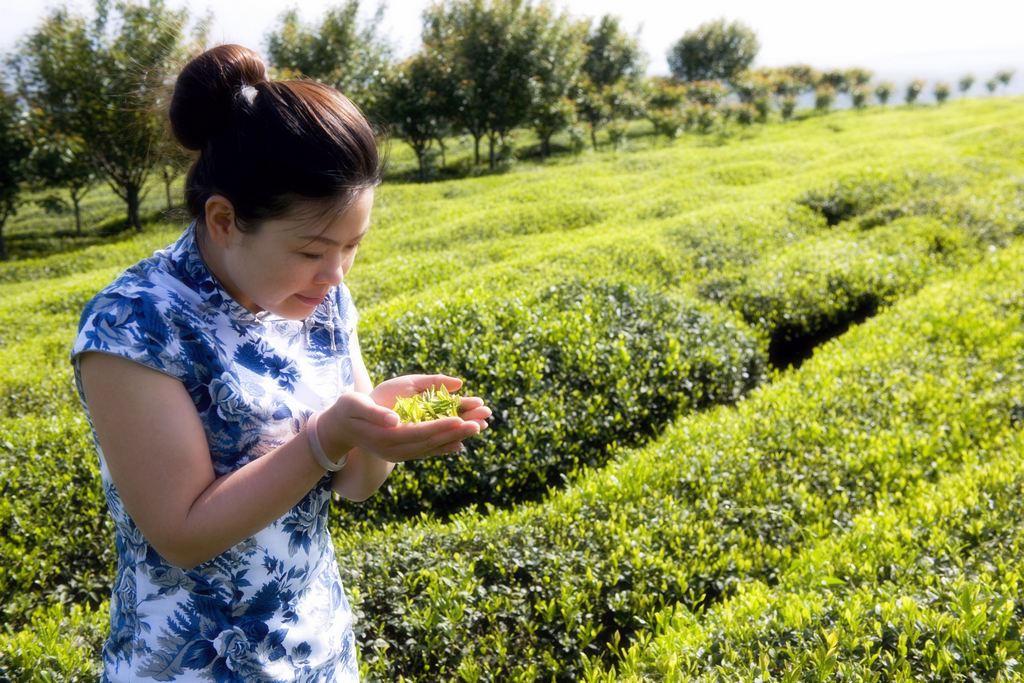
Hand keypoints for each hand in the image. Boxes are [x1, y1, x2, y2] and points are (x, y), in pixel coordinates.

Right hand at [317, 375, 490, 462]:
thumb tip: (395, 421)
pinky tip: (460, 444)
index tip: (462, 419)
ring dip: (456, 438)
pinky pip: (427, 451)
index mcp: (385, 438)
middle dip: (457, 432)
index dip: (442, 426)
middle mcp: (395, 450)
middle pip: (432, 442)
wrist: (338, 428)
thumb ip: (374, 413)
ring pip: (433, 447)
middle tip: (481, 423)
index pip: (420, 432)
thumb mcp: (355, 405)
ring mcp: (399, 454)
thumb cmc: (346, 410)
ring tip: (479, 428)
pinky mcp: (401, 452)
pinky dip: (444, 447)